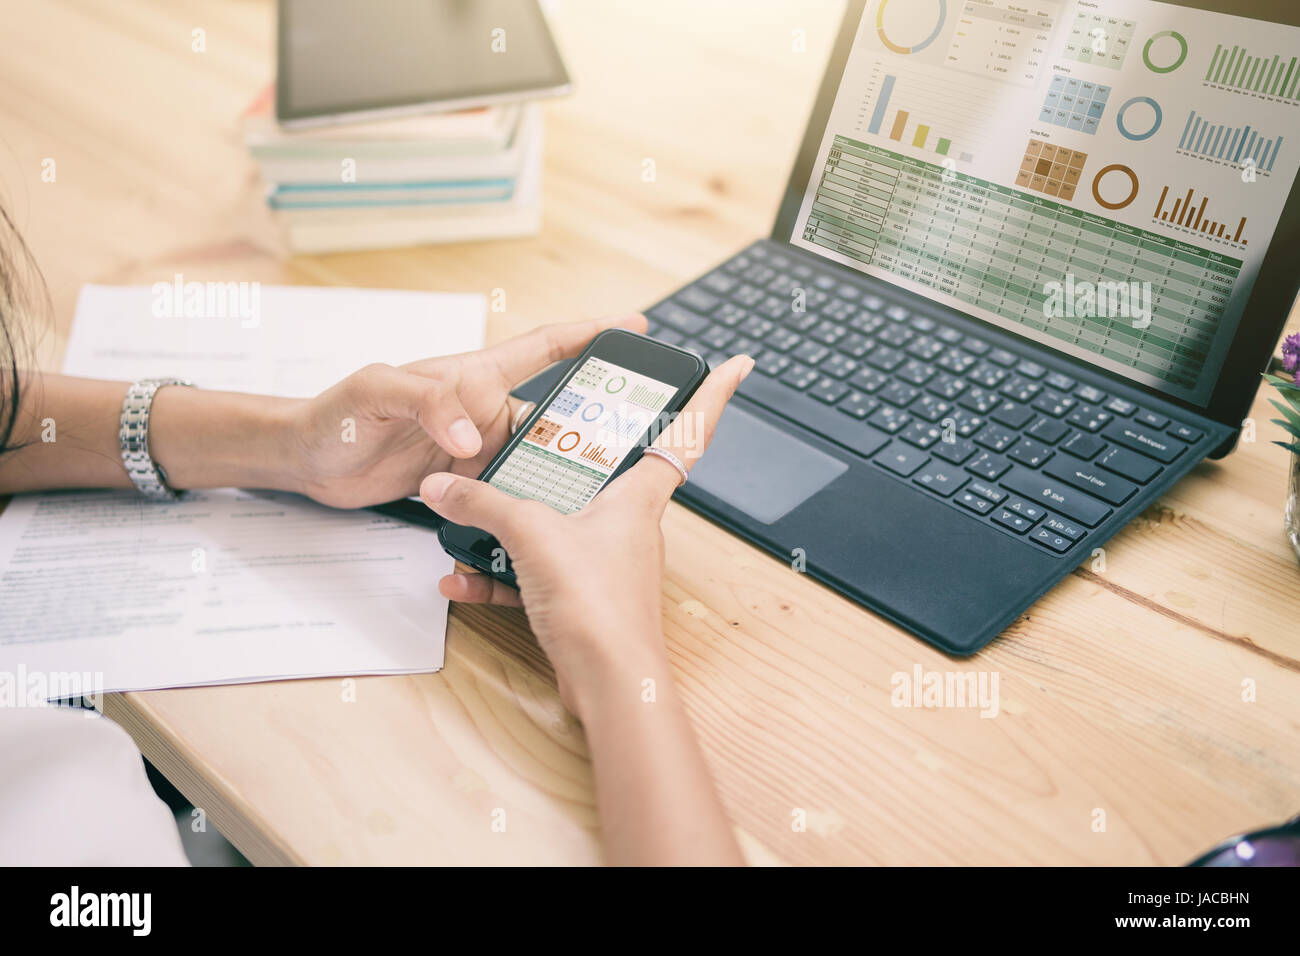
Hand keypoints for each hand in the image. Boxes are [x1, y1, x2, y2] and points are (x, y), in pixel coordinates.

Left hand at [286, 314, 645, 507]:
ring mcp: (473, 449)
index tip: (632, 325)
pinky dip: (523, 505)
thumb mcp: (374, 392)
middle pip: (551, 416)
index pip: (541, 347)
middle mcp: (481, 410)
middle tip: (630, 443)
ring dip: (557, 475)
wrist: (304, 462)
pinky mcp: (461, 482)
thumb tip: (469, 435)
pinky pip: (504, 492)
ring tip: (591, 493)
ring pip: (534, 460)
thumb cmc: (331, 414)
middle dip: (590, 426)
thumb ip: (426, 401)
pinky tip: (541, 521)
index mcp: (471, 375)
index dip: (589, 333)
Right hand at [418, 355, 752, 716]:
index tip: (734, 363)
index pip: (687, 430)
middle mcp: (628, 523)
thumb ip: (484, 503)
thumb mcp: (533, 534)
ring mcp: (604, 561)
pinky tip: (460, 576)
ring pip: (558, 524)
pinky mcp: (581, 598)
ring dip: (513, 523)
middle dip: (564, 455)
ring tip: (471, 511)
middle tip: (536, 432)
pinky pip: (535, 571)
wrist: (609, 686)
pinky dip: (499, 573)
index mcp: (639, 495)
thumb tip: (443, 487)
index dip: (713, 393)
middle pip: (604, 470)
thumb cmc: (600, 608)